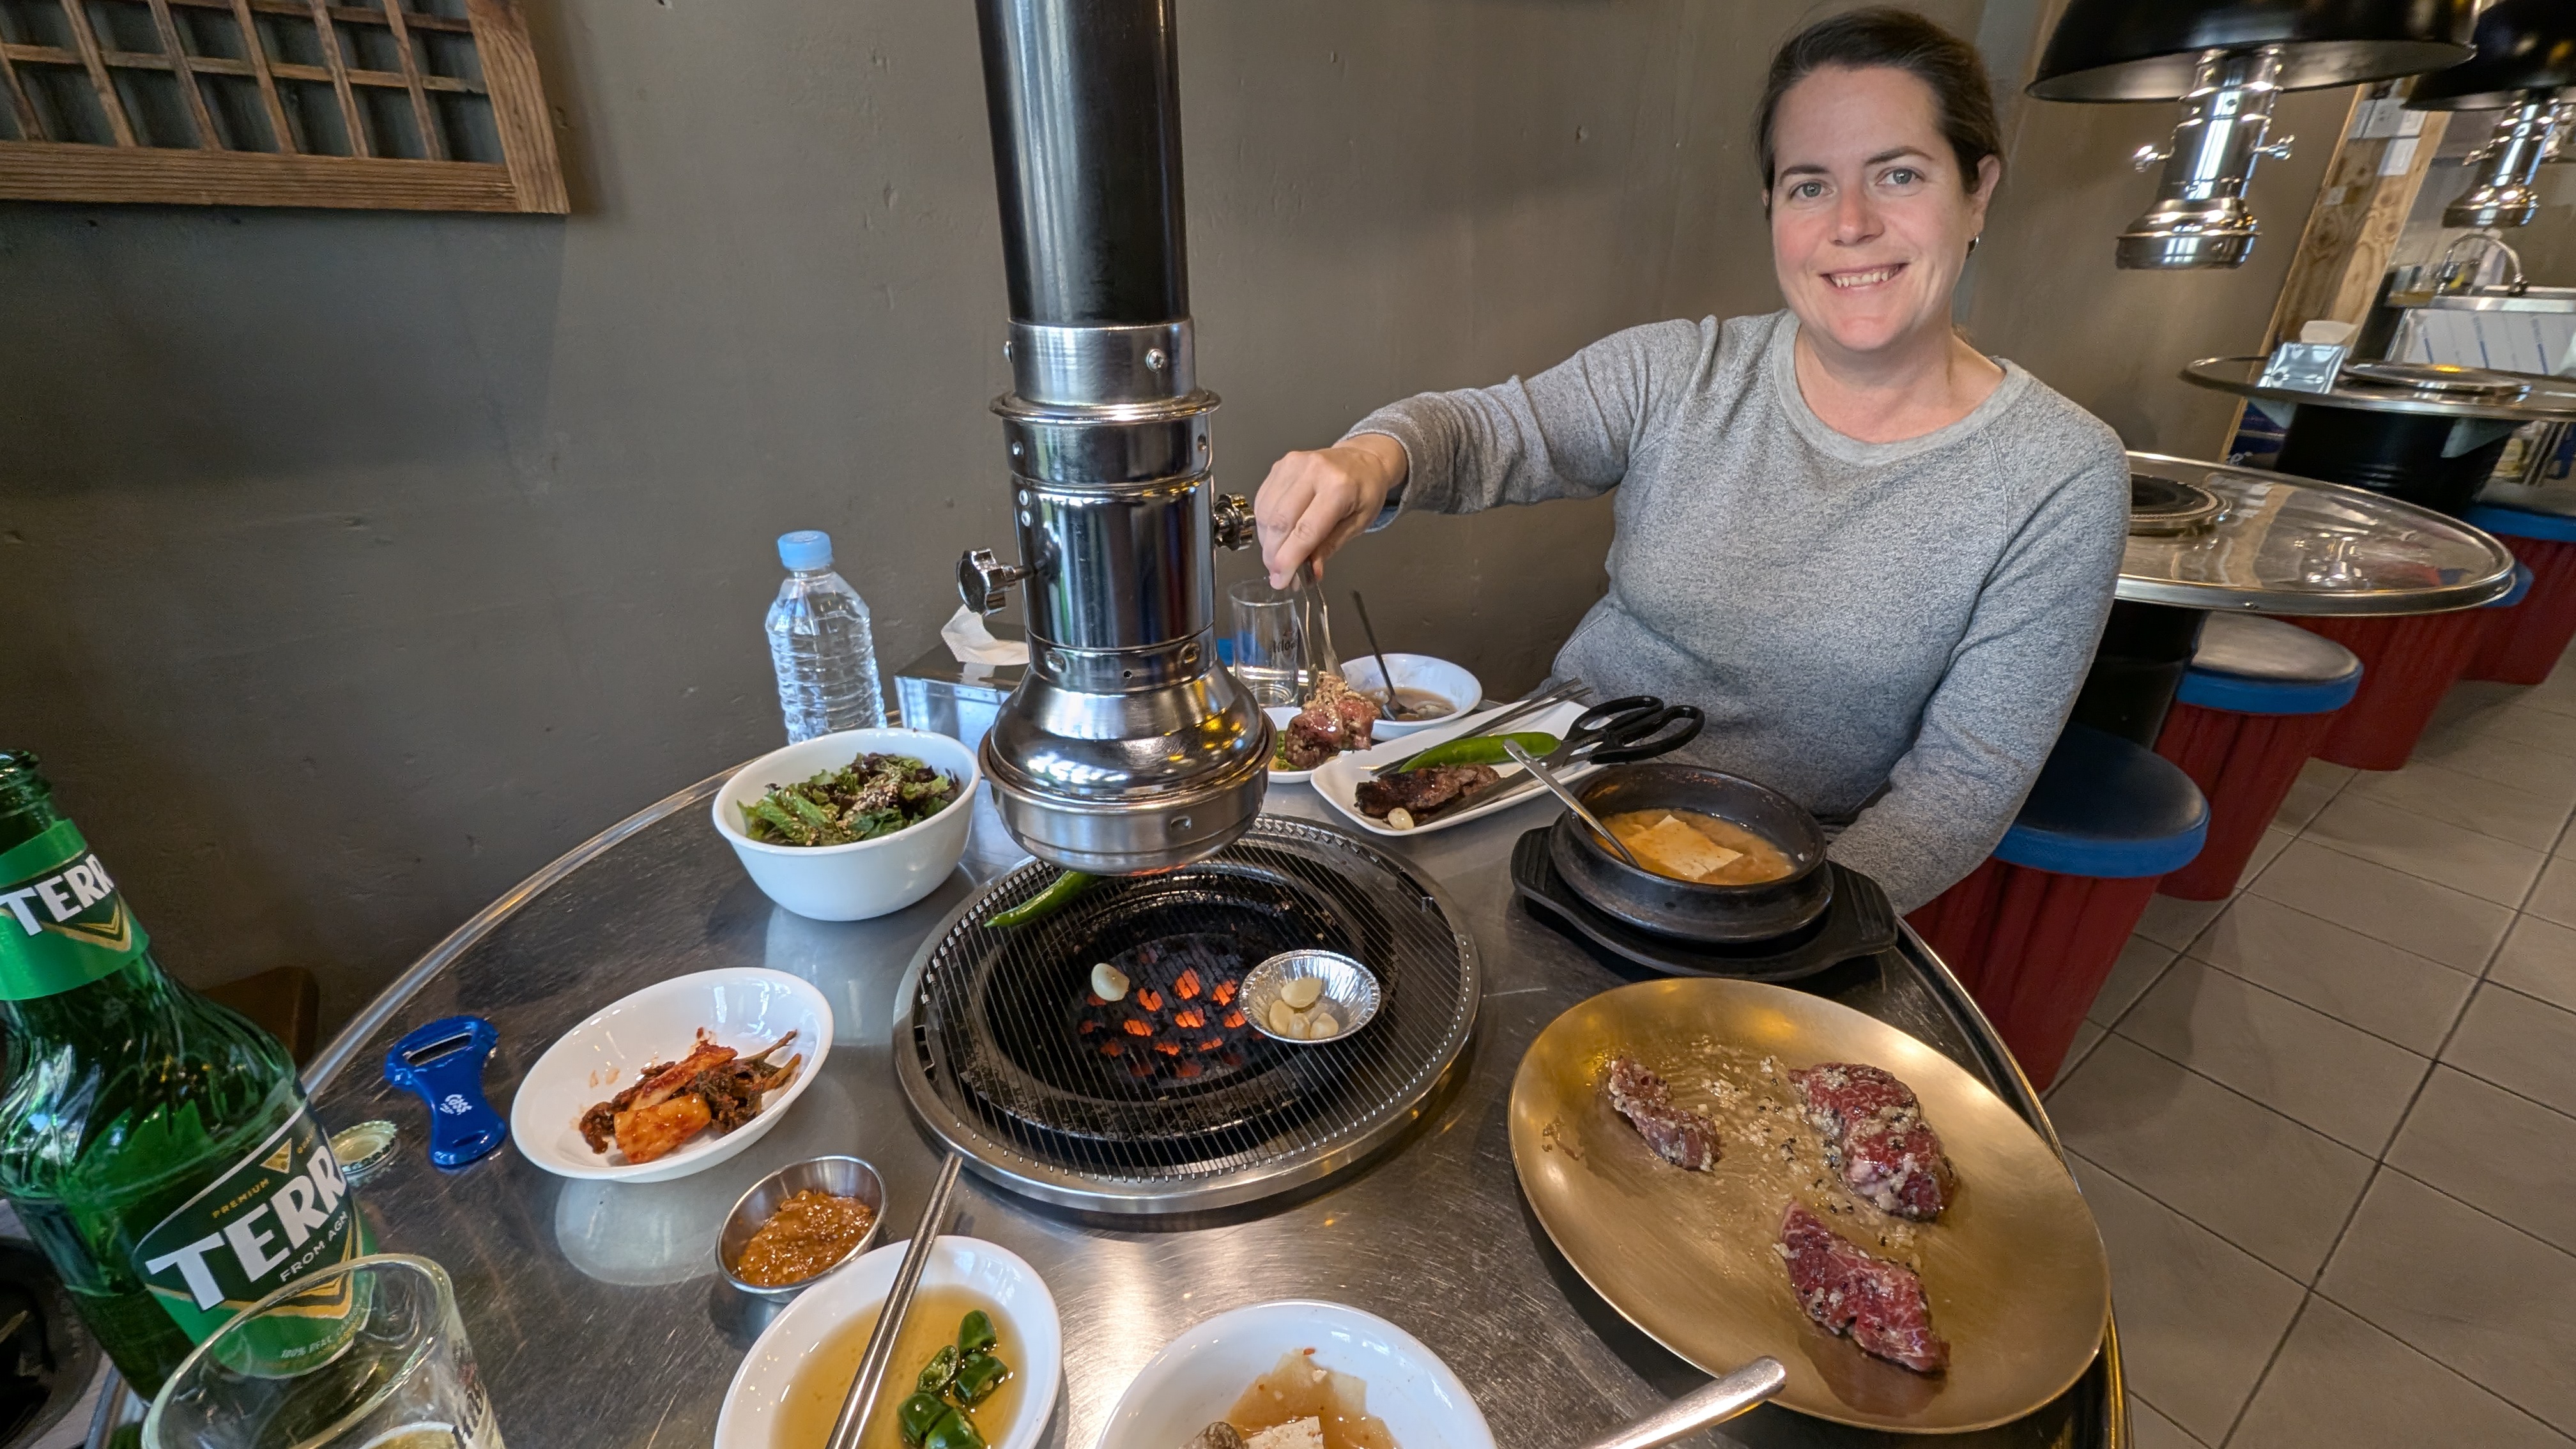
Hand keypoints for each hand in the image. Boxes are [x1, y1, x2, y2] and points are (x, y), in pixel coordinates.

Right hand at [1253, 434, 1407, 586]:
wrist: (1363, 460)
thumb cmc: (1365, 490)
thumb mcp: (1358, 523)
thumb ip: (1330, 547)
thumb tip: (1310, 572)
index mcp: (1339, 487)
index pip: (1305, 531)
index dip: (1289, 560)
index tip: (1282, 580)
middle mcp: (1313, 471)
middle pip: (1280, 522)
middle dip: (1274, 555)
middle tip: (1278, 573)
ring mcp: (1293, 465)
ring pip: (1267, 513)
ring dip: (1267, 542)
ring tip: (1278, 555)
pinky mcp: (1281, 465)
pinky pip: (1263, 501)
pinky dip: (1265, 524)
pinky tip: (1275, 534)